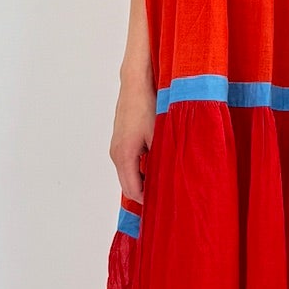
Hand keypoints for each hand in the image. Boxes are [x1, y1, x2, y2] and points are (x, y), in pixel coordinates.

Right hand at [110, 70, 155, 203]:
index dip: (149, 202)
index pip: (133, 191)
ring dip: (145, 181)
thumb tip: (171, 180)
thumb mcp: (161, 134)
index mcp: (125, 155)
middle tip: (168, 198)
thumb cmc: (148, 105)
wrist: (136, 83)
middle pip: (129, 186)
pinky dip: (141, 170)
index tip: (165, 206)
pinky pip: (129, 164)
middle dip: (147, 194)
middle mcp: (117, 153)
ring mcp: (116, 147)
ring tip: (166, 182)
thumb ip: (162, 160)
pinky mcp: (120, 141)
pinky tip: (158, 165)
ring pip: (129, 175)